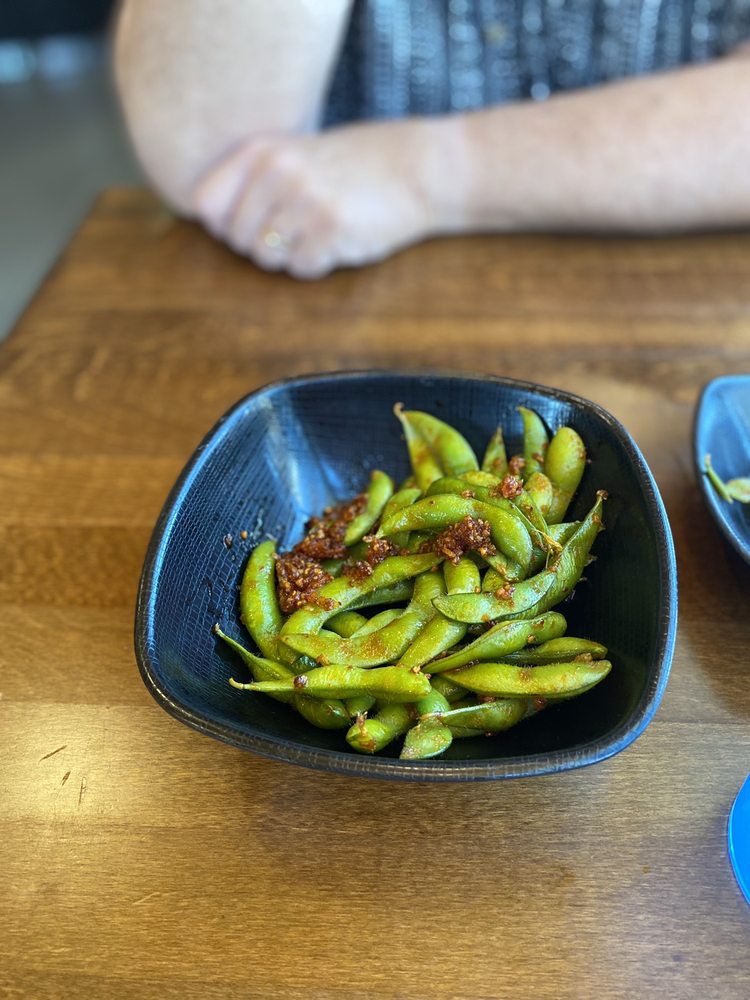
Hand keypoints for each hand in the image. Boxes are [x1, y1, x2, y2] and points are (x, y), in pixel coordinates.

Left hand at [192, 118, 448, 278]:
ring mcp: (304, 201)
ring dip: (290, 256)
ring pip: (265, 258)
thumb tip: (210, 221)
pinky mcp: (331, 230)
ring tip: (318, 234)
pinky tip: (339, 242)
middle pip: (236, 239)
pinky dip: (318, 264)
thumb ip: (254, 178)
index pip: (205, 205)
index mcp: (262, 150)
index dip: (224, 225)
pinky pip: (301, 268)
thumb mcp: (298, 153)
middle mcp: (277, 172)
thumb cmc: (359, 165)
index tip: (254, 223)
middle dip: (263, 245)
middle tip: (298, 232)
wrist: (421, 169)